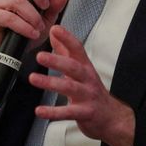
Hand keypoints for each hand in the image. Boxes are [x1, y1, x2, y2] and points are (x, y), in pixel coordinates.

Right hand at [0, 0, 68, 92]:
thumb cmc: (26, 34)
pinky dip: (23, 26)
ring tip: (39, 27)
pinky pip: (8, 17)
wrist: (12, 55)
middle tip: (46, 7)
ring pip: (16, 0)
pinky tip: (31, 33)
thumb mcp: (45, 21)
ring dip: (32, 15)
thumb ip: (54, 7)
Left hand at [29, 26, 134, 145]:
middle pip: (73, 67)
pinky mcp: (85, 113)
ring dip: (51, 83)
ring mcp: (88, 96)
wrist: (111, 116)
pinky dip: (53, 112)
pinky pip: (68, 112)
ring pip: (70, 88)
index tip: (55, 29)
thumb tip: (53, 32)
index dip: (67, 38)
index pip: (78, 48)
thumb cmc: (92, 90)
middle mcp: (87, 79)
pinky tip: (39, 110)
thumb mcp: (81, 69)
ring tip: (33, 78)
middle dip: (57, 60)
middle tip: (40, 56)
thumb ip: (65, 51)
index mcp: (85, 67)